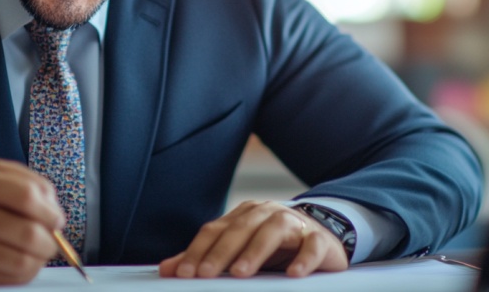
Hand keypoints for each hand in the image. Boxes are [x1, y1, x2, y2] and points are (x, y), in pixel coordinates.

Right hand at [0, 159, 63, 283]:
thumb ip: (19, 180)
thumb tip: (52, 205)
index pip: (23, 196)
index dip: (49, 210)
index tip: (56, 217)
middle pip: (25, 231)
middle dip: (50, 238)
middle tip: (53, 239)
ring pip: (19, 259)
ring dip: (40, 258)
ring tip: (40, 251)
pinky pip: (6, 278)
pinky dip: (24, 272)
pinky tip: (22, 262)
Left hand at [158, 201, 348, 278]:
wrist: (322, 237)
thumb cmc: (273, 247)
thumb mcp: (238, 251)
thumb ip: (205, 259)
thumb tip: (167, 270)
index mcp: (244, 215)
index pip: (215, 230)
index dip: (198, 251)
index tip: (184, 274)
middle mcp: (267, 213)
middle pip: (241, 228)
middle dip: (221, 251)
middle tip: (205, 274)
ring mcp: (295, 223)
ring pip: (274, 230)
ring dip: (255, 251)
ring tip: (240, 273)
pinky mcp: (320, 239)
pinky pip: (312, 245)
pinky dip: (303, 259)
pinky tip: (293, 274)